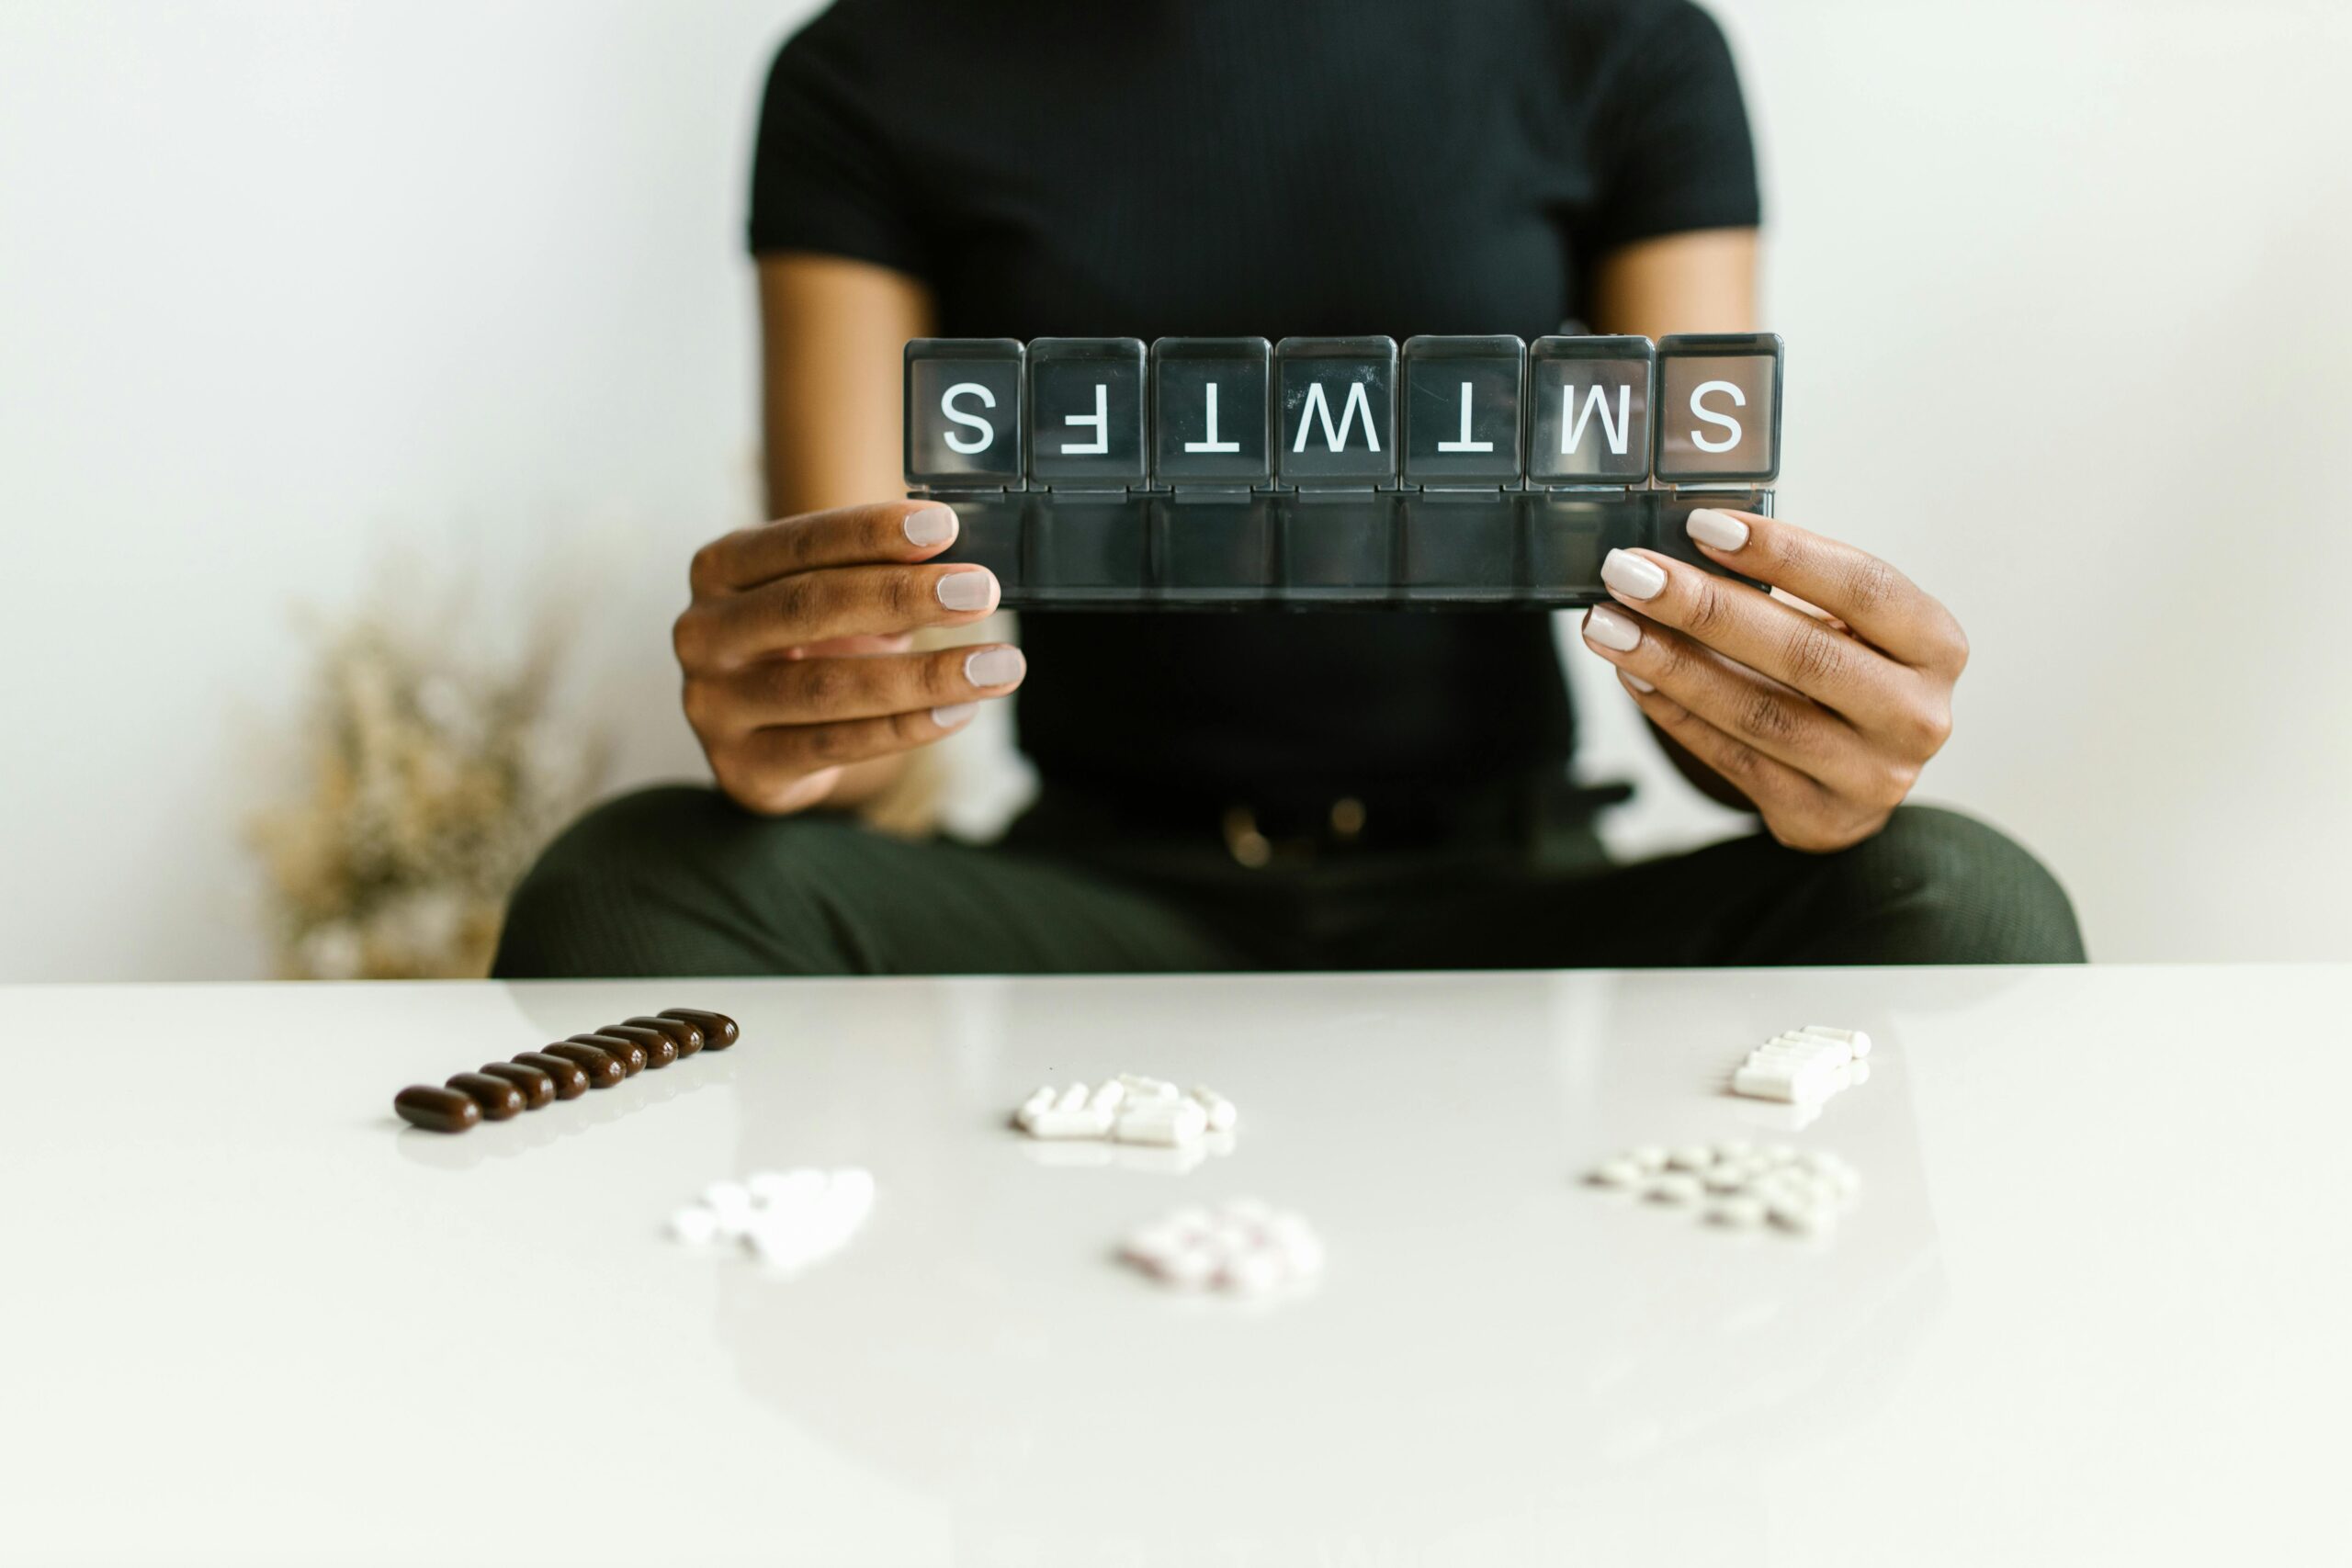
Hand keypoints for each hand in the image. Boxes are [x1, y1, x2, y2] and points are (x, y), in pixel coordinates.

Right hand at [672, 500, 1021, 813]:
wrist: (761, 739)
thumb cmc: (809, 647)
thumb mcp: (830, 599)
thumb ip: (878, 577)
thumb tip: (964, 569)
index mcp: (720, 569)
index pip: (796, 542)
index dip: (869, 532)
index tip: (943, 527)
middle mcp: (703, 633)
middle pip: (808, 608)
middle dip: (902, 596)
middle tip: (982, 592)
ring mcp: (714, 705)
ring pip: (827, 687)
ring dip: (924, 675)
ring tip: (999, 664)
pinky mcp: (744, 767)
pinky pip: (835, 745)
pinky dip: (905, 728)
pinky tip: (960, 710)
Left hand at [1578, 509, 1966, 851]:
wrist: (1862, 774)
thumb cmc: (1848, 672)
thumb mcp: (1849, 623)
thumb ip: (1788, 588)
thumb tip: (1681, 546)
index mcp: (1934, 645)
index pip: (1862, 586)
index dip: (1782, 553)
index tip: (1700, 524)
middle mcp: (1917, 714)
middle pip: (1803, 653)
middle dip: (1703, 607)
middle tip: (1628, 572)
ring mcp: (1873, 775)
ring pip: (1759, 713)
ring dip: (1670, 663)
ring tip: (1607, 624)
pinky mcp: (1819, 817)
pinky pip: (1732, 758)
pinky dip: (1673, 712)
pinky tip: (1630, 673)